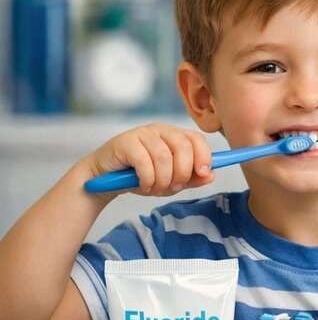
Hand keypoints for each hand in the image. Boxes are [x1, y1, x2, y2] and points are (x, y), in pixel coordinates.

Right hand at [83, 123, 215, 195]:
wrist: (104, 180)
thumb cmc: (140, 177)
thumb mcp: (170, 181)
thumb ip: (191, 179)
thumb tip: (211, 175)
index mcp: (175, 136)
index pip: (196, 139)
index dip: (203, 156)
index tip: (203, 173)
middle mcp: (160, 130)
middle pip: (183, 147)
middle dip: (182, 172)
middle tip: (173, 187)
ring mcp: (142, 134)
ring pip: (164, 157)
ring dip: (163, 179)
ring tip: (154, 188)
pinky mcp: (125, 141)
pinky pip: (144, 161)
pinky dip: (148, 178)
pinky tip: (144, 184)